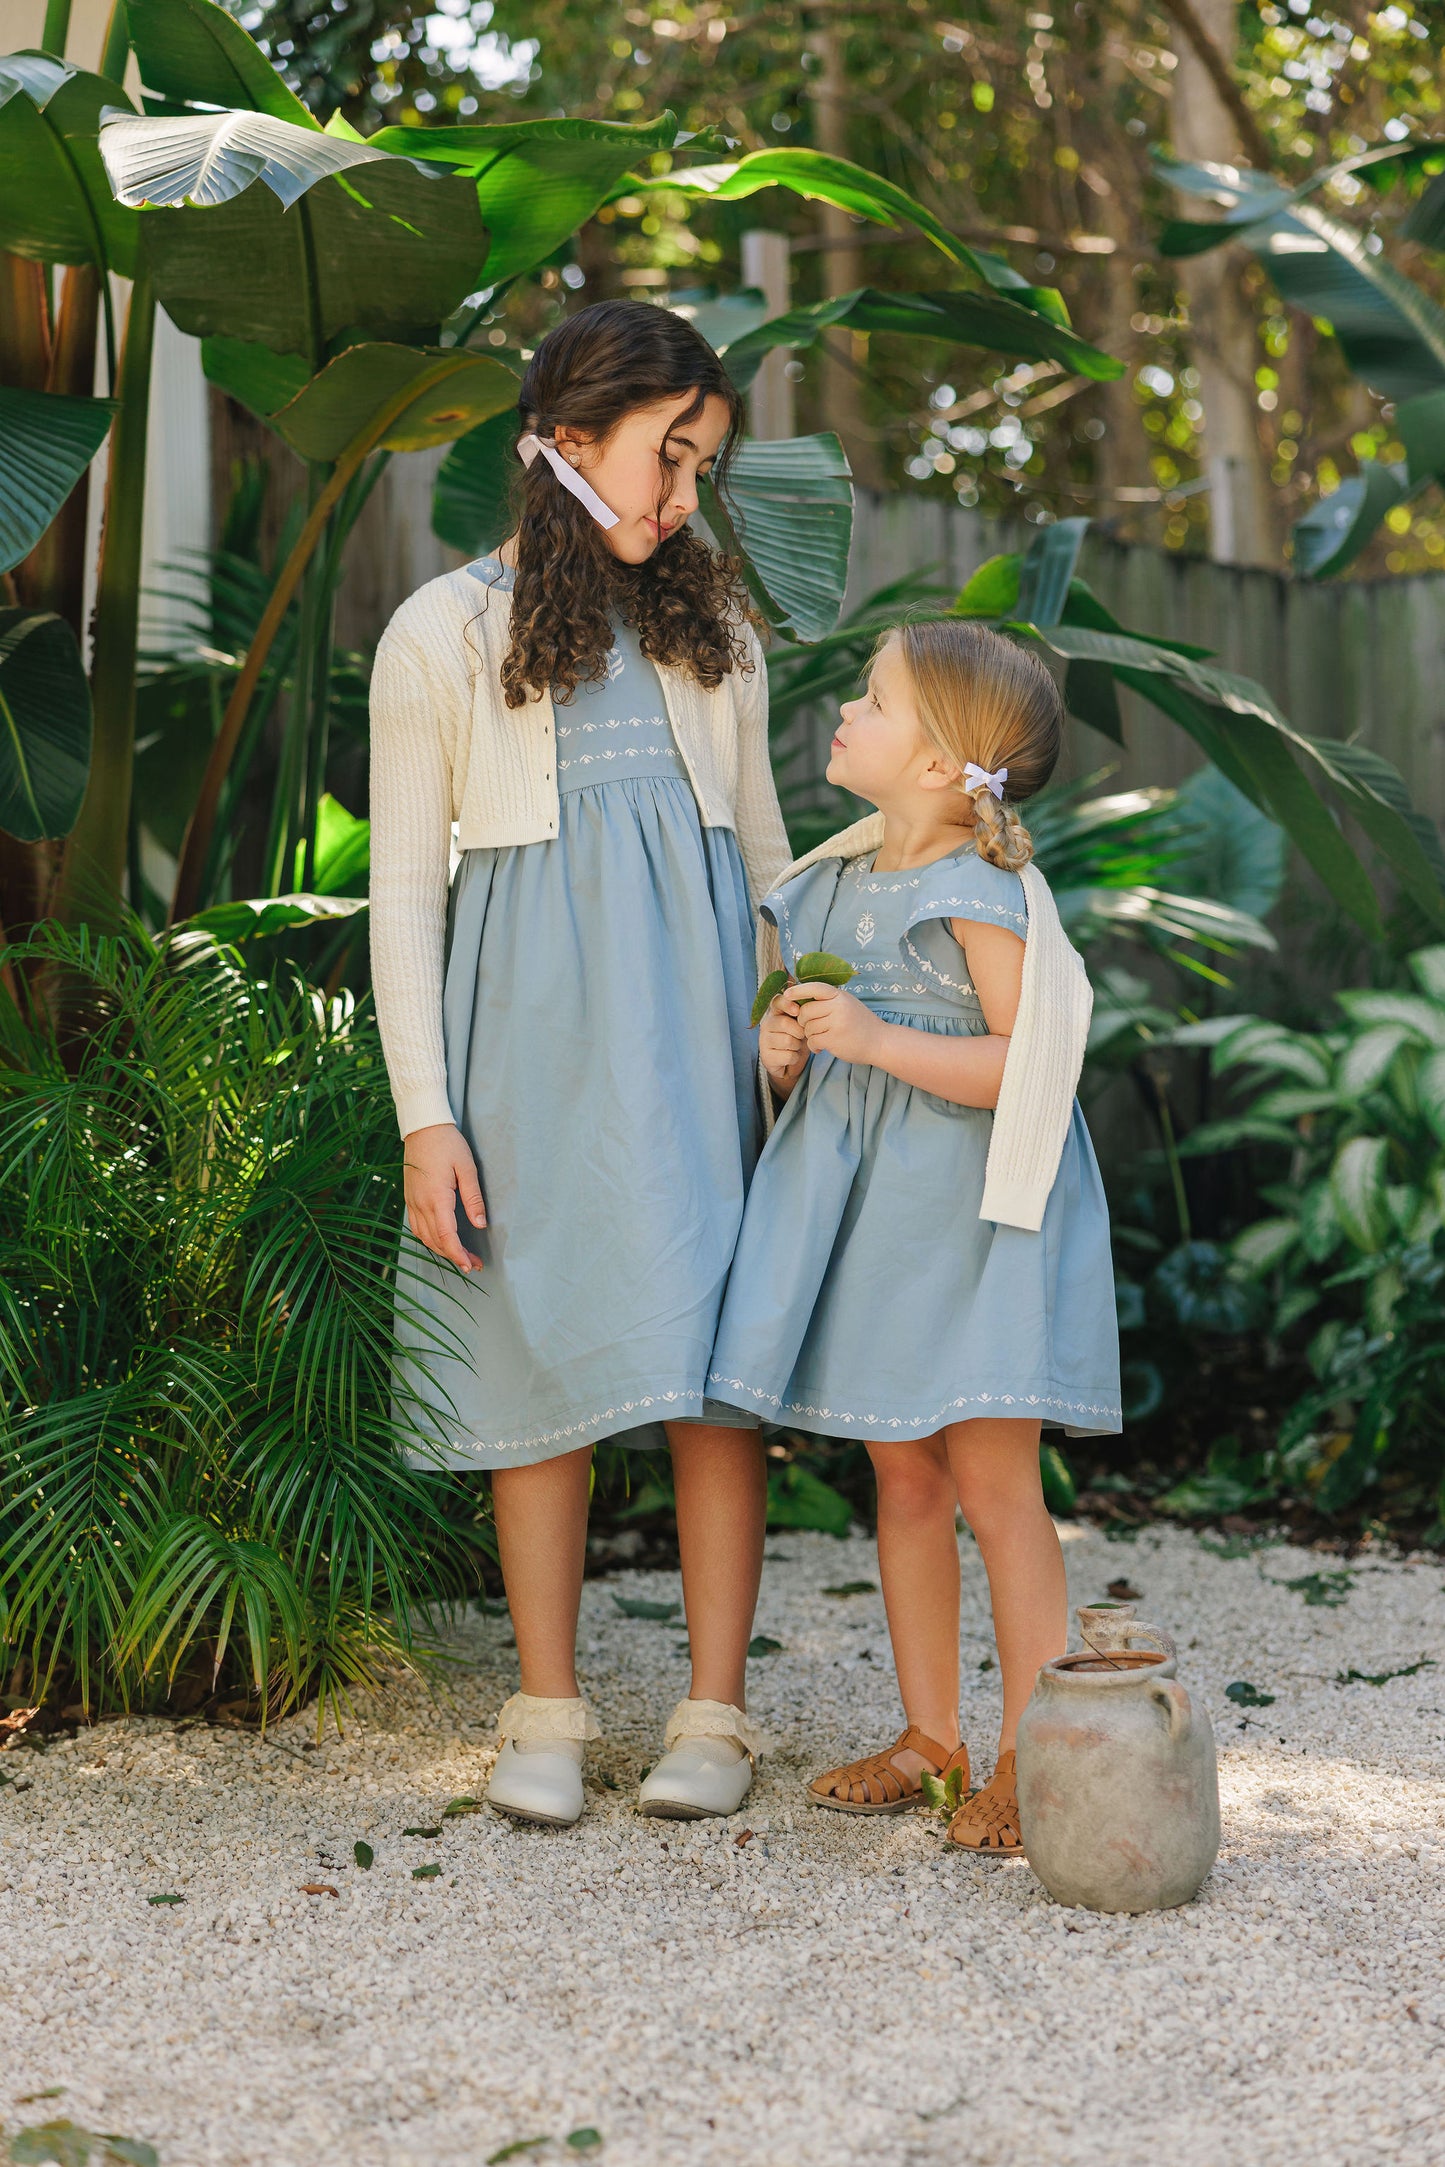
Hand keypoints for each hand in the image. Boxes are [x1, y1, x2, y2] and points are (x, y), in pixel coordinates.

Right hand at [403, 1122, 486, 1272]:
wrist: (423, 1127)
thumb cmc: (448, 1144)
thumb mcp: (467, 1168)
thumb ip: (473, 1198)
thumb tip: (480, 1224)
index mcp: (436, 1197)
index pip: (446, 1235)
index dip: (458, 1254)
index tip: (471, 1265)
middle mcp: (420, 1203)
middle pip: (435, 1240)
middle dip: (454, 1256)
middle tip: (475, 1264)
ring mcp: (412, 1201)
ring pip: (424, 1236)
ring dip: (441, 1249)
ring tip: (461, 1255)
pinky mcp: (409, 1197)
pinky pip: (416, 1226)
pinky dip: (429, 1238)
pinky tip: (441, 1240)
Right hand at [759, 989, 808, 1094]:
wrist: (790, 1062)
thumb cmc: (798, 1037)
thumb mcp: (802, 1022)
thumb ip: (803, 1011)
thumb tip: (808, 1001)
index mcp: (775, 1012)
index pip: (777, 1002)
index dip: (787, 1004)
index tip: (797, 1011)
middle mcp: (766, 1024)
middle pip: (784, 1023)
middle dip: (799, 1031)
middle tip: (801, 1035)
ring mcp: (764, 1040)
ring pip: (787, 1041)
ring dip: (797, 1046)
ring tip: (796, 1046)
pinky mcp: (766, 1056)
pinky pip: (788, 1056)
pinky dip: (795, 1058)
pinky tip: (791, 1056)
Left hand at [790, 982, 881, 1065]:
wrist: (880, 1042)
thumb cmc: (861, 1023)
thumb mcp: (847, 1004)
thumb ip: (828, 1001)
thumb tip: (800, 1000)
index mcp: (840, 996)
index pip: (815, 988)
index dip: (799, 990)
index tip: (786, 995)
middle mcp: (838, 1006)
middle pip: (806, 1011)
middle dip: (803, 1021)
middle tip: (811, 1027)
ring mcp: (837, 1023)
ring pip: (808, 1027)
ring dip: (810, 1035)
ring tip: (822, 1037)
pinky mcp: (834, 1039)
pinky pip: (812, 1041)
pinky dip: (814, 1046)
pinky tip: (822, 1047)